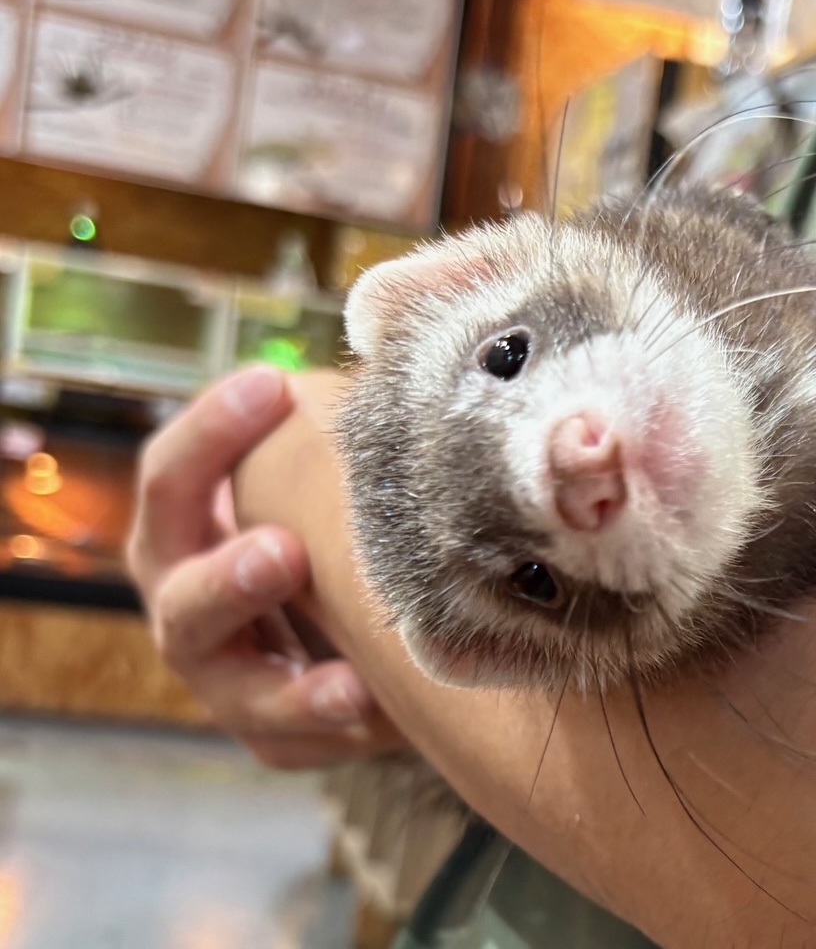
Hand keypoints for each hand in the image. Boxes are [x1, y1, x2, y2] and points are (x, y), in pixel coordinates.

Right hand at [126, 366, 407, 767]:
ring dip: (287, 687)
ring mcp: (227, 672)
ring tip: (346, 685)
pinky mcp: (271, 730)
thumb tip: (396, 317)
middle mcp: (189, 599)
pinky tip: (380, 717)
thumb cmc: (330, 516)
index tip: (272, 384)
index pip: (175, 476)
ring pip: (234, 688)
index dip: (212, 431)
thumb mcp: (324, 465)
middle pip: (179, 592)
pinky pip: (290, 741)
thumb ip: (336, 415)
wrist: (349, 619)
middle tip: (283, 553)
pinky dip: (331, 732)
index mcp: (190, 525)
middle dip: (228, 577)